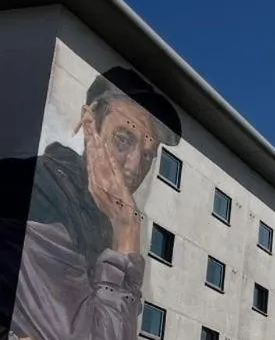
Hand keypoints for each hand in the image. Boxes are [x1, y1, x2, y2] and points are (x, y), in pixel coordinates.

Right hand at [81, 107, 138, 249]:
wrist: (123, 221)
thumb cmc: (114, 208)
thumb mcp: (102, 192)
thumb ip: (98, 178)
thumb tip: (95, 164)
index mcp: (93, 181)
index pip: (89, 156)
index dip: (87, 141)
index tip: (86, 126)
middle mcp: (97, 180)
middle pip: (91, 153)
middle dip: (89, 135)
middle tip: (86, 118)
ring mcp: (106, 182)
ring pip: (99, 158)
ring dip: (96, 142)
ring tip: (93, 127)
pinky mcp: (117, 186)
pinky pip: (112, 168)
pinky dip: (109, 156)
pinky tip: (106, 145)